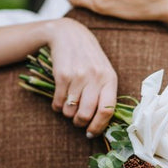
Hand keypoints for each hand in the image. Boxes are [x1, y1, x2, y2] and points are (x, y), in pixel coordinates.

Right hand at [44, 18, 116, 136]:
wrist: (69, 35)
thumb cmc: (89, 59)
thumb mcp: (103, 72)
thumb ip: (105, 94)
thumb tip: (101, 123)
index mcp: (110, 79)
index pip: (108, 110)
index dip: (99, 126)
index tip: (91, 133)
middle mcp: (95, 78)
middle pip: (88, 114)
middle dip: (80, 123)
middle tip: (77, 122)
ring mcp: (78, 76)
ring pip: (71, 110)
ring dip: (68, 114)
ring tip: (69, 107)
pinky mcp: (62, 75)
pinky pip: (59, 103)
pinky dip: (57, 107)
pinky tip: (60, 101)